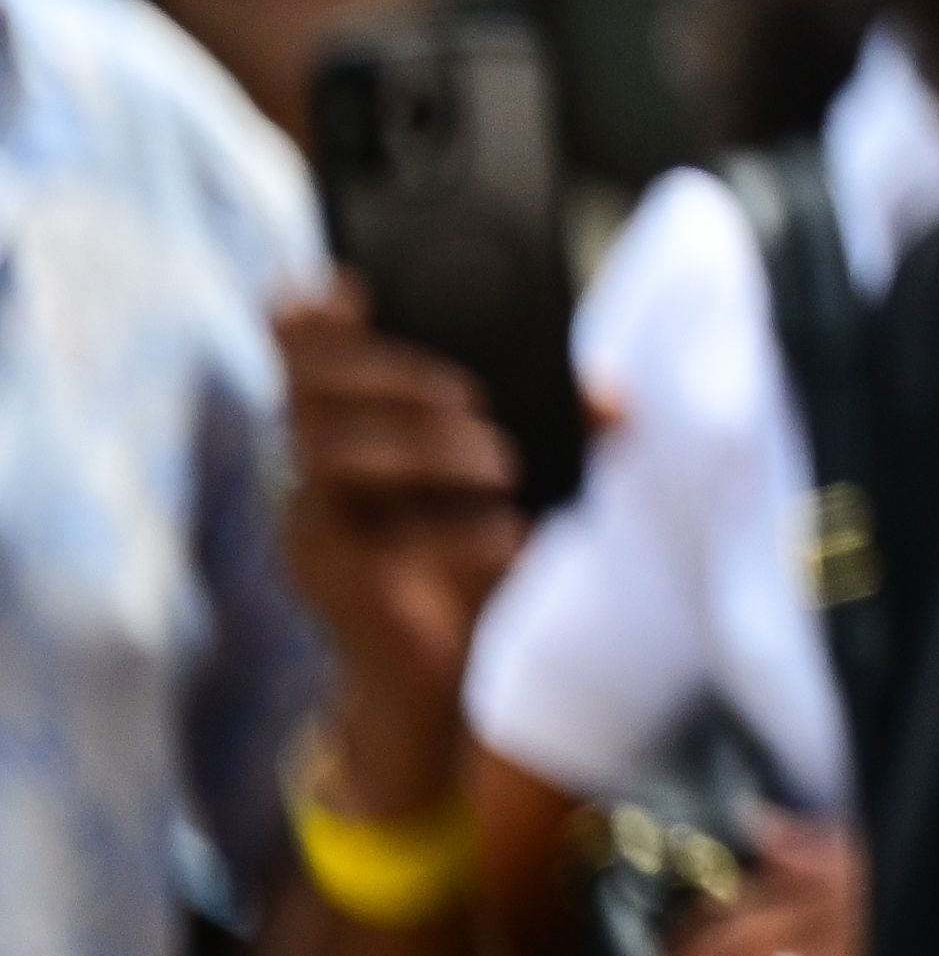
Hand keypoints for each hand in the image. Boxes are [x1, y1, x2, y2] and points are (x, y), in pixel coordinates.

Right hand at [270, 285, 520, 775]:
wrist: (461, 671)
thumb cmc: (488, 553)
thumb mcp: (529, 474)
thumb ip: (560, 422)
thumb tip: (614, 398)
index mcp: (360, 420)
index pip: (311, 350)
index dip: (317, 315)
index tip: (350, 285)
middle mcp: (319, 460)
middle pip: (307, 386)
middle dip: (391, 373)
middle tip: (471, 395)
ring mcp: (310, 515)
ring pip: (327, 447)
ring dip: (421, 443)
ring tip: (501, 462)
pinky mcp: (320, 570)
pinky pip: (351, 527)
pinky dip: (436, 522)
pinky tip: (498, 533)